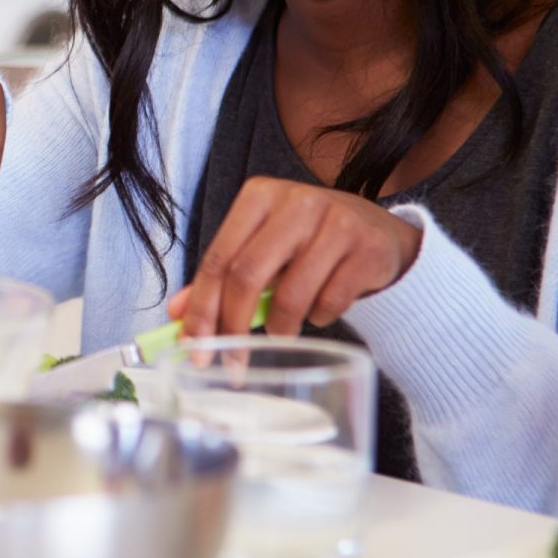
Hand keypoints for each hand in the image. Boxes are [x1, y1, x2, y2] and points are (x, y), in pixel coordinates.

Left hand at [168, 177, 422, 337]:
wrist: (379, 233)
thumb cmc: (309, 242)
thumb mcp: (264, 249)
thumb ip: (223, 276)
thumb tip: (177, 312)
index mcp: (260, 195)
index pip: (218, 258)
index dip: (202, 308)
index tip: (195, 347)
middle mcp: (297, 201)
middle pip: (247, 275)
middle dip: (233, 327)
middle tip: (232, 362)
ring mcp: (337, 221)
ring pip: (291, 294)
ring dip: (281, 328)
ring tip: (282, 333)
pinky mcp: (368, 248)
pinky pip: (330, 302)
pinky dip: (319, 318)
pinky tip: (321, 309)